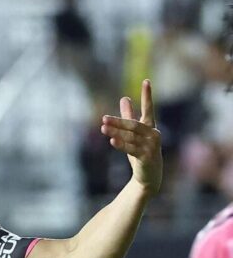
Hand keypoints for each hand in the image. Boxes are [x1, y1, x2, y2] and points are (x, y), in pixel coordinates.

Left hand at [100, 79, 162, 195]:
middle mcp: (153, 135)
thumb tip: (124, 97)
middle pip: (133, 125)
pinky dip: (122, 145)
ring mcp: (151, 146)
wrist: (148, 177)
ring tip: (103, 128)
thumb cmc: (140, 152)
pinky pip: (132, 149)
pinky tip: (112, 141)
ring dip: (116, 132)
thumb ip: (129, 117)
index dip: (147, 95)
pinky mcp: (147, 157)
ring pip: (131, 137)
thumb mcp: (134, 134)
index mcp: (151, 127)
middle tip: (103, 118)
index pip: (149, 109)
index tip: (146, 81)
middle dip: (118, 121)